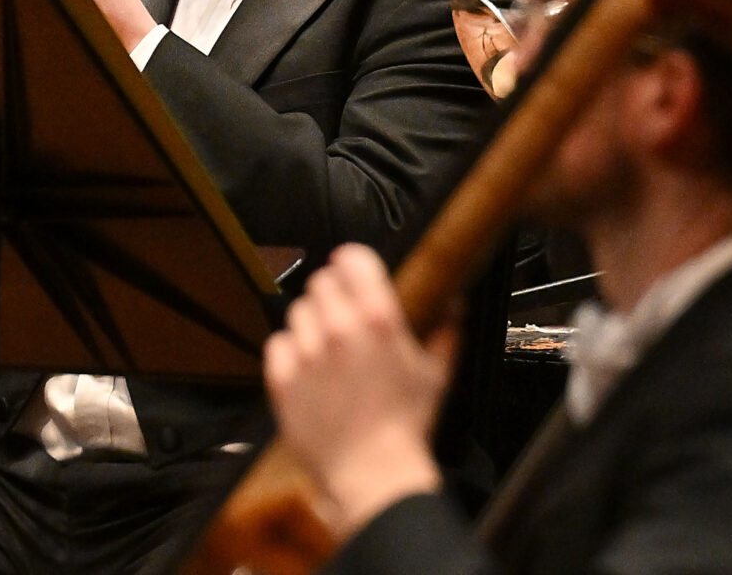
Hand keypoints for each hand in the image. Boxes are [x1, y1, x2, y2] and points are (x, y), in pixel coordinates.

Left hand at [264, 244, 454, 538]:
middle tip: (343, 315)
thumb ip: (445, 331)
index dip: (351, 261)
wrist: (372, 473)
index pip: (352, 258)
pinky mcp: (282, 378)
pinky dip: (289, 351)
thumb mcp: (436, 374)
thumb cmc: (407, 426)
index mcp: (379, 319)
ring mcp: (307, 352)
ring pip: (298, 311)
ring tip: (324, 347)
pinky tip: (306, 368)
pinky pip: (277, 343)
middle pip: (321, 282)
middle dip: (332, 294)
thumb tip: (454, 303)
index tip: (352, 269)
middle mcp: (339, 328)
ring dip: (311, 323)